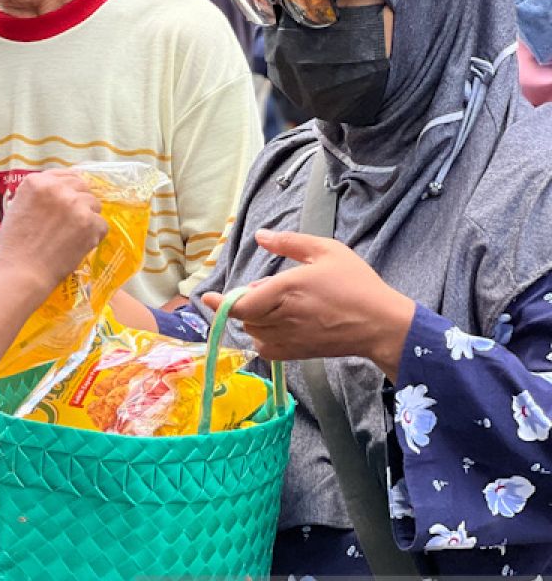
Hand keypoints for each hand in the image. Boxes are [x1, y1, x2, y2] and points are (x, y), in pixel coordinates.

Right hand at [0, 170, 107, 295]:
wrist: (22, 272)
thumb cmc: (14, 246)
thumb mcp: (17, 208)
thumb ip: (39, 195)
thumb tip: (60, 189)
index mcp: (36, 182)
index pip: (65, 174)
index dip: (69, 188)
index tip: (70, 199)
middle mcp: (57, 188)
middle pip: (82, 187)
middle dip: (80, 202)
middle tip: (72, 221)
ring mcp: (75, 205)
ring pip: (94, 204)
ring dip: (88, 218)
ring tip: (73, 236)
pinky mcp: (89, 223)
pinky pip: (101, 225)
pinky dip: (94, 236)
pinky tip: (79, 245)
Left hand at [200, 230, 414, 379]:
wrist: (381, 324)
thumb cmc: (356, 284)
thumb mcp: (326, 251)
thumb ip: (289, 242)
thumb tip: (260, 236)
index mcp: (287, 289)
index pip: (241, 303)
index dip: (221, 301)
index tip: (208, 296)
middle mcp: (283, 316)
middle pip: (244, 317)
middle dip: (246, 303)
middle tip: (266, 290)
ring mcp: (289, 338)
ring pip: (253, 332)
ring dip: (254, 319)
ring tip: (277, 306)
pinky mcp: (297, 353)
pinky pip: (266, 348)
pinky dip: (264, 337)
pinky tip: (279, 325)